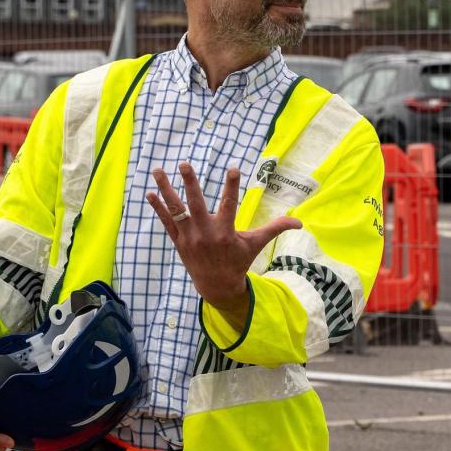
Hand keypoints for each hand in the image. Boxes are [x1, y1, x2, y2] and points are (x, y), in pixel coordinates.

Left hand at [147, 163, 301, 310]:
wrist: (217, 286)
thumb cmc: (239, 261)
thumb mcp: (257, 244)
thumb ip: (276, 228)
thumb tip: (300, 222)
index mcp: (225, 232)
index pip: (230, 205)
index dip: (232, 186)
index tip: (234, 168)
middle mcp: (205, 233)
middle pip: (196, 205)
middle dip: (190, 184)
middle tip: (185, 164)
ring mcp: (189, 237)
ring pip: (176, 210)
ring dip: (166, 189)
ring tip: (158, 170)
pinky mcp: (178, 241)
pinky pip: (166, 222)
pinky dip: (157, 208)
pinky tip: (149, 192)